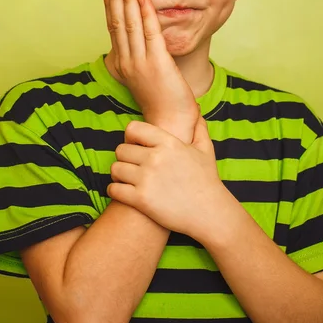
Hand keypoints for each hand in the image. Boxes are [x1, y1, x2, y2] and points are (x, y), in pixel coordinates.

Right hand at [100, 0, 198, 131]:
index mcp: (123, 63)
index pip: (113, 27)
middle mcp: (127, 61)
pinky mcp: (158, 64)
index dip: (110, 4)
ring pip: (130, 24)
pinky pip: (150, 33)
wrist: (169, 122)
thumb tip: (139, 39)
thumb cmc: (161, 101)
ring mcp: (141, 62)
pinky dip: (146, 14)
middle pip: (118, 22)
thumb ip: (139, 57)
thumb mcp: (145, 76)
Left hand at [107, 108, 226, 237]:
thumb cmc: (207, 181)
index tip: (135, 146)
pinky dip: (114, 191)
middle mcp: (155, 158)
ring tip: (126, 179)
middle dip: (124, 158)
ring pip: (115, 169)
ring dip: (118, 174)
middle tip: (131, 166)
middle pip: (121, 150)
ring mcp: (146, 179)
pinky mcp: (140, 200)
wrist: (209, 213)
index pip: (133, 129)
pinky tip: (123, 192)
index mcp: (168, 143)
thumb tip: (195, 108)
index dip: (130, 137)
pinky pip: (113, 189)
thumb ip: (198, 127)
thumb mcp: (206, 149)